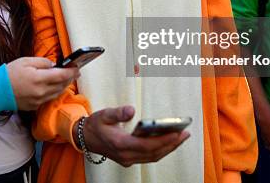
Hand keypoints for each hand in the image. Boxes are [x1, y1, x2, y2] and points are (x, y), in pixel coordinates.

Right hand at [7, 57, 78, 110]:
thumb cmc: (9, 73)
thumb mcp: (25, 61)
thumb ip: (42, 62)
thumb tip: (54, 65)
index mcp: (39, 79)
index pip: (62, 76)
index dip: (71, 71)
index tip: (77, 68)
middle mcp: (41, 92)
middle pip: (62, 85)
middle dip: (70, 78)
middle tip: (75, 72)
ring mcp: (38, 101)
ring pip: (57, 93)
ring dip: (64, 86)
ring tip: (67, 78)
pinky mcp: (34, 106)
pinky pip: (49, 98)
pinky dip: (54, 92)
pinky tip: (55, 86)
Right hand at [75, 106, 189, 166]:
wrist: (84, 138)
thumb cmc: (95, 125)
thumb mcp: (104, 114)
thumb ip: (118, 113)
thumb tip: (131, 110)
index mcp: (120, 144)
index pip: (147, 146)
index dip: (164, 140)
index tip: (177, 133)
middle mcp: (126, 155)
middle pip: (154, 154)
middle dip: (171, 144)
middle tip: (185, 133)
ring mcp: (128, 159)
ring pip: (153, 157)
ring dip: (168, 148)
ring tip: (181, 137)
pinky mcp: (129, 159)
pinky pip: (149, 157)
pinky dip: (161, 150)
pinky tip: (169, 142)